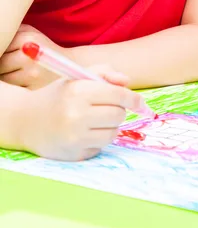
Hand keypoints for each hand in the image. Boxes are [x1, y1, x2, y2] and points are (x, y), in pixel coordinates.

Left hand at [0, 24, 62, 88]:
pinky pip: (14, 86)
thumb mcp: (30, 32)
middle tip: (8, 61)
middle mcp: (29, 57)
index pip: (2, 48)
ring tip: (13, 67)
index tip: (5, 52)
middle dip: (1, 63)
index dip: (1, 51)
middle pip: (1, 64)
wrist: (67, 62)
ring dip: (5, 73)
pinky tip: (21, 75)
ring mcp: (31, 74)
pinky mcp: (32, 87)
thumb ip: (13, 33)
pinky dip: (14, 81)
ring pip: (4, 77)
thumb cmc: (42, 45)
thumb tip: (1, 39)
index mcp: (28, 39)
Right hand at [19, 65, 145, 160]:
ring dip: (110, 126)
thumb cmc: (58, 95)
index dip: (134, 99)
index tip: (141, 103)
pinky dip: (98, 139)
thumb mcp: (78, 76)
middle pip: (119, 115)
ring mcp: (75, 137)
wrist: (26, 120)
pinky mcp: (75, 154)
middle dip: (118, 110)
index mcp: (78, 91)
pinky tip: (84, 132)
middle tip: (107, 108)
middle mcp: (76, 115)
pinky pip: (101, 147)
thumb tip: (127, 82)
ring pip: (113, 133)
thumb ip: (105, 73)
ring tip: (95, 120)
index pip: (118, 95)